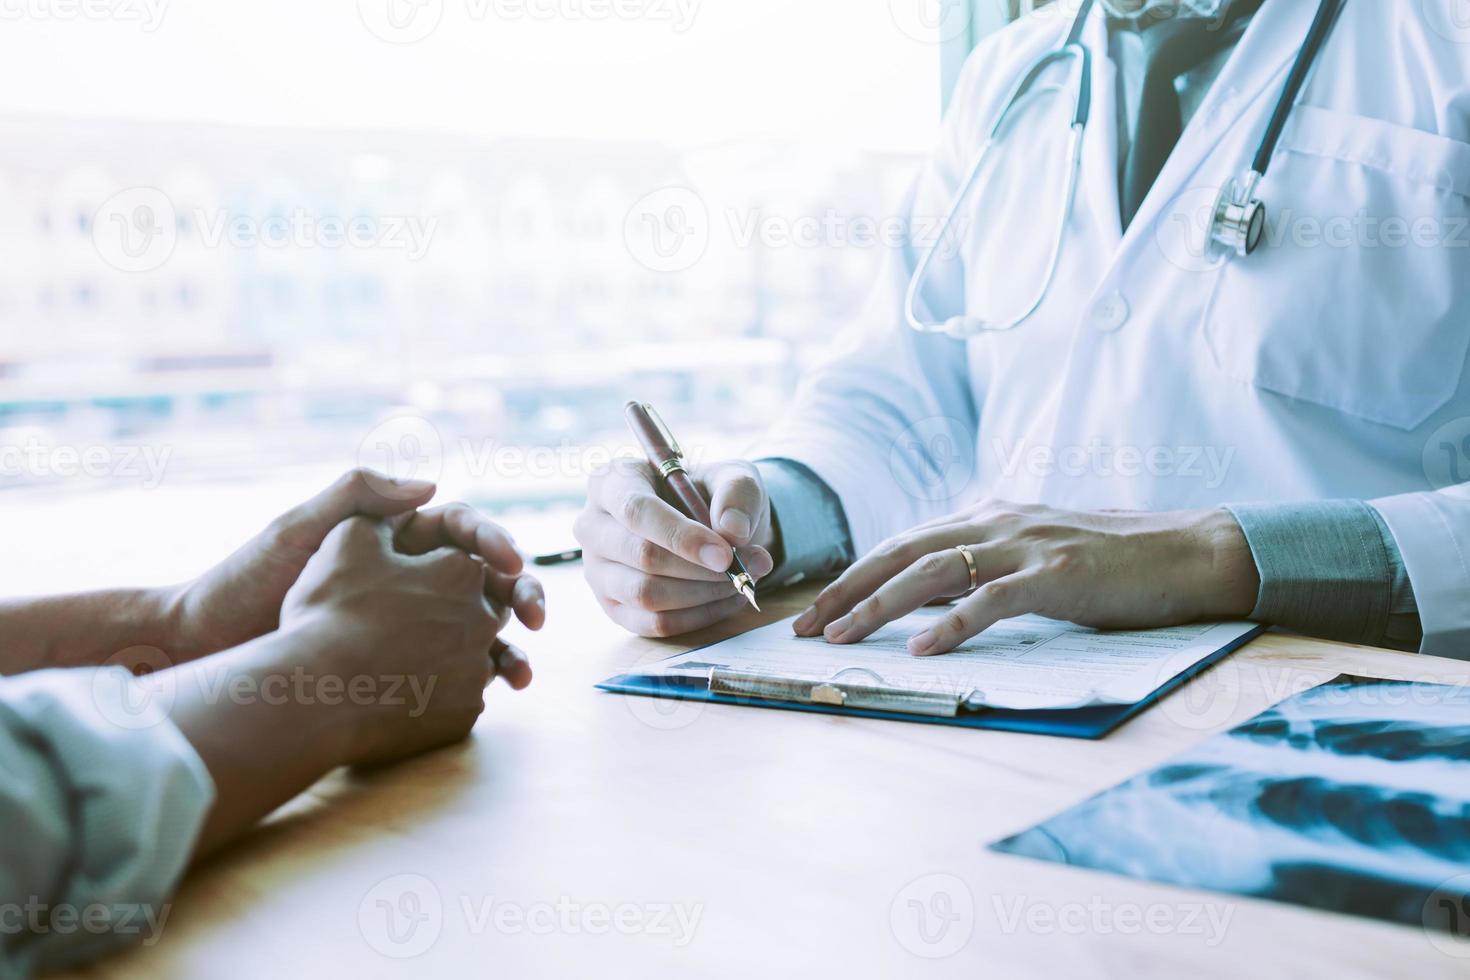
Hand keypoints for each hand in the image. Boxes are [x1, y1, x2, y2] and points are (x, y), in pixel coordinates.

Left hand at [168, 468, 543, 685]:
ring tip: (522, 672)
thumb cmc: (245, 583)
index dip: (496, 542)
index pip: (463, 530)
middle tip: (535, 616)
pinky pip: (454, 672)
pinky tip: (493, 694)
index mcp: (393, 539)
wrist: (207, 648)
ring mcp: (407, 627)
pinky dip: (481, 682)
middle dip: (521, 595)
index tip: (511, 562)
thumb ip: (359, 496)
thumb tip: (432, 485)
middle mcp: (408, 580)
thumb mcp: (299, 530)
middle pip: (485, 581)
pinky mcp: (400, 670)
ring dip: (509, 648)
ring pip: (478, 631)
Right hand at [278, 515, 515, 765]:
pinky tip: (406, 696)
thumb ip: (384, 508)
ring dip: (453, 656)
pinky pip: (461, 700)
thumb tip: (418, 493)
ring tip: (412, 665)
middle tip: (421, 623)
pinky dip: (441, 696)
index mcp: (461, 573)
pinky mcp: (464, 717)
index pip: (467, 562)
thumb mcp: (347, 538)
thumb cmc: (331, 611)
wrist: (316, 692)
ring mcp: (476, 673)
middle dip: (460, 611)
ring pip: (476, 658)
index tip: (420, 578)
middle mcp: (481, 621)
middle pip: (483, 609)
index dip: (439, 567)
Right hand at [575, 457, 775, 636]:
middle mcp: (593, 526)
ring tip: (740, 580)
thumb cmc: (709, 493)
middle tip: (745, 567)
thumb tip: (733, 531)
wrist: (705, 523)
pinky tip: (727, 599)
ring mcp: (598, 570)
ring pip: (646, 594)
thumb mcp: (730, 476)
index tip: (725, 554)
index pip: (637, 511)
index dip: (681, 535)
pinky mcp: (613, 606)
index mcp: (611, 482)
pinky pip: (655, 623)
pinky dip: (698, 616)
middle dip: (700, 568)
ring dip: (702, 593)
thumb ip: (736, 493)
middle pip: (642, 556)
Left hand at [795, 501, 1259, 655]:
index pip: (904, 543)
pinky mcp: (1058, 576)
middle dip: (847, 589)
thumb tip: (923, 603)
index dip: (855, 576)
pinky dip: (951, 624)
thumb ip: (982, 572)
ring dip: (880, 606)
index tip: (817, 611)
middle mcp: (998, 522)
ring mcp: (1027, 545)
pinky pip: (991, 600)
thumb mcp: (1033, 560)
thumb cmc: (1112, 565)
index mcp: (989, 516)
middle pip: (902, 551)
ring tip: (841, 638)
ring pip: (933, 571)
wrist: (1190, 552)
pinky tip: (921, 649)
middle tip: (806, 628)